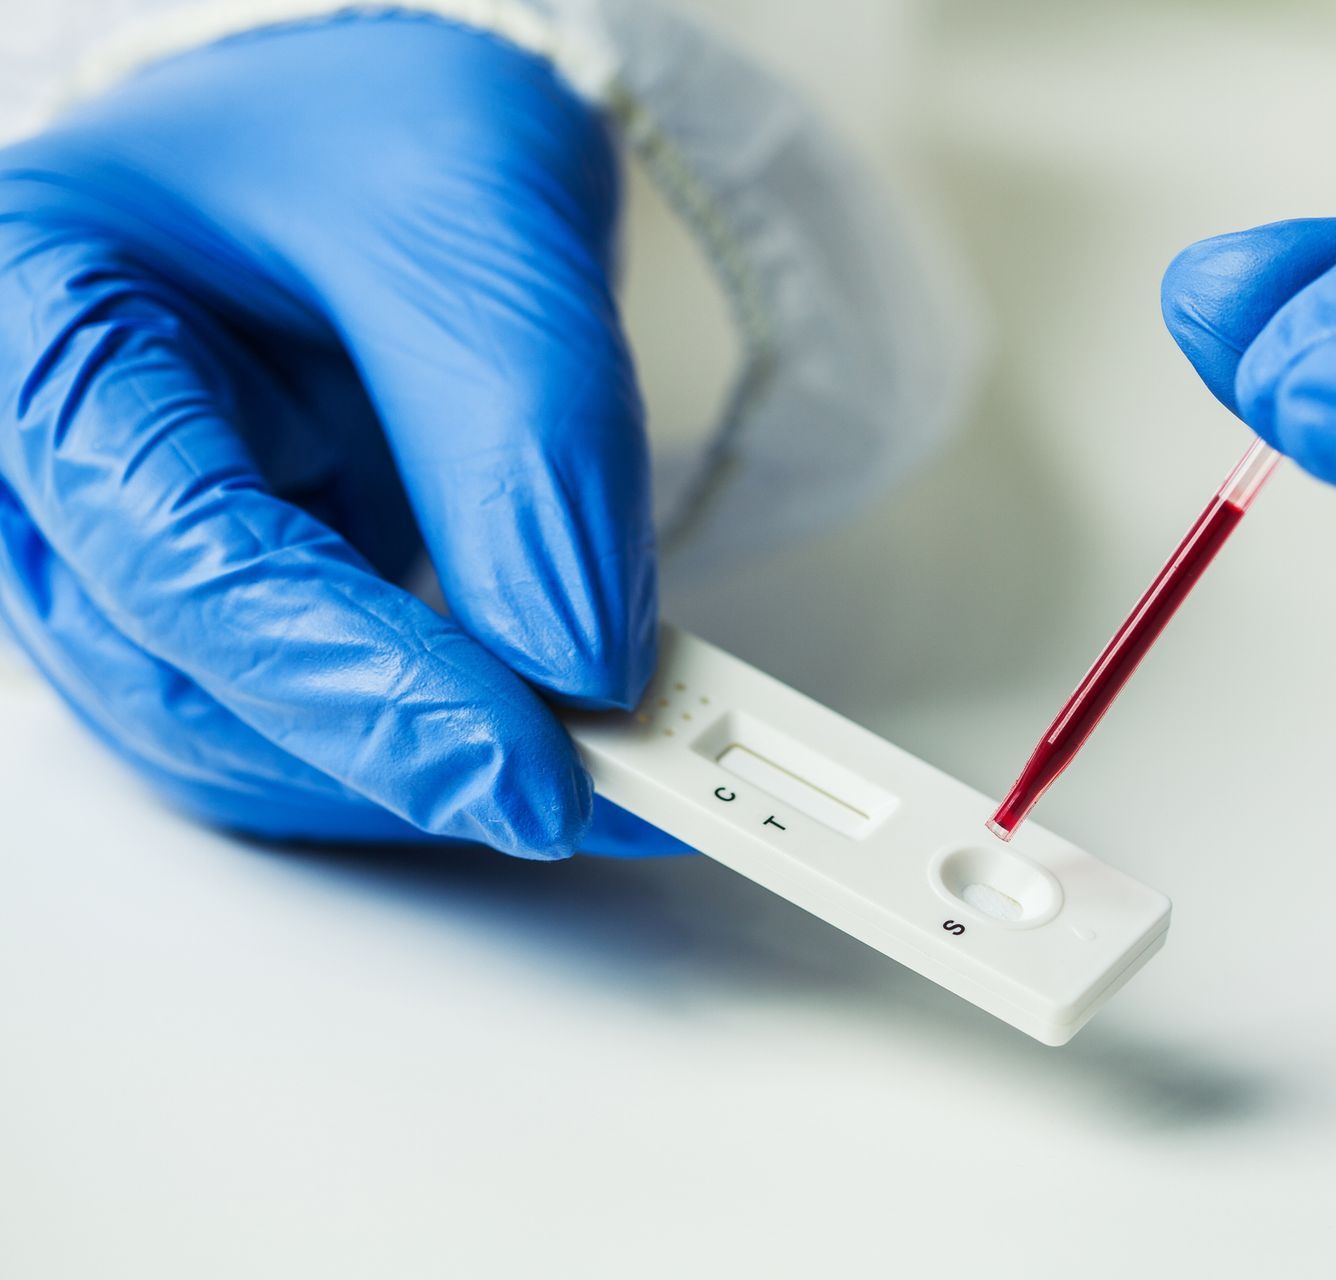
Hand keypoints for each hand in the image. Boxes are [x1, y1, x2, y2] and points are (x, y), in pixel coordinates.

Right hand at [0, 16, 685, 858]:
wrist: (386, 134)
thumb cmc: (380, 124)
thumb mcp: (474, 217)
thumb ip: (523, 434)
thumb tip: (577, 663)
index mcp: (36, 319)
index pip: (183, 555)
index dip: (362, 685)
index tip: (530, 765)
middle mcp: (48, 462)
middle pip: (193, 685)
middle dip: (406, 754)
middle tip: (607, 781)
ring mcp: (120, 549)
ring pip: (240, 743)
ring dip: (423, 781)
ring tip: (609, 757)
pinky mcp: (215, 605)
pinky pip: (301, 728)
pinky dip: (433, 752)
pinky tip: (556, 737)